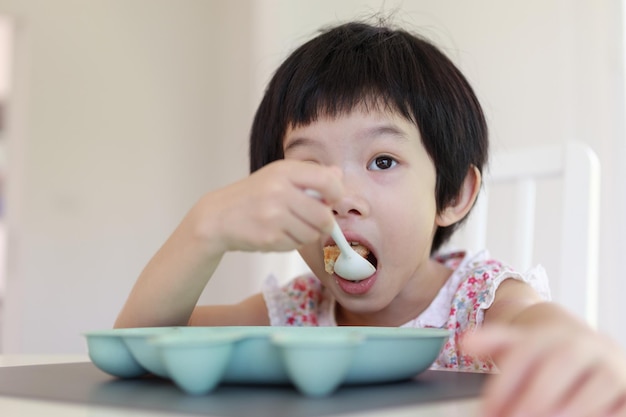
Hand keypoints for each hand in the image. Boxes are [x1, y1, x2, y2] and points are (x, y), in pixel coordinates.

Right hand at [197, 159, 342, 252]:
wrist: (218, 216)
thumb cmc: (253, 195)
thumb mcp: (278, 175)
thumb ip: (309, 175)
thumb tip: (338, 175)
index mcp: (284, 171)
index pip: (327, 181)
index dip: (337, 193)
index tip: (332, 199)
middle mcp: (279, 191)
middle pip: (324, 216)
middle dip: (325, 223)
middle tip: (317, 221)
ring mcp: (273, 216)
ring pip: (312, 234)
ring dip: (308, 234)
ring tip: (292, 226)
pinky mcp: (269, 237)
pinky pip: (297, 245)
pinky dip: (293, 242)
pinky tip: (279, 233)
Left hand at [464, 324, 625, 416]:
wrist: (590, 350)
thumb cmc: (548, 355)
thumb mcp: (518, 345)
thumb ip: (492, 343)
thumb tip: (466, 343)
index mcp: (551, 335)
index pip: (524, 353)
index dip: (504, 384)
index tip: (487, 411)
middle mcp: (584, 346)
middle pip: (560, 362)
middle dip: (536, 396)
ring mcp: (611, 366)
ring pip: (598, 384)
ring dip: (571, 409)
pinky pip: (623, 404)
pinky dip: (607, 416)